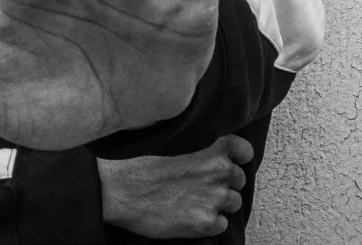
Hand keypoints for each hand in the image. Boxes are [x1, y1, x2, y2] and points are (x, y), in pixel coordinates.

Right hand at [99, 134, 253, 238]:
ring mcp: (215, 196)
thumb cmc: (137, 160)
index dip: (234, 159)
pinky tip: (189, 217)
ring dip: (218, 203)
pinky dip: (209, 223)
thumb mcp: (174, 136)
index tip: (224, 164)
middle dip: (223, 182)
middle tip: (201, 186)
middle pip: (238, 179)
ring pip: (233, 202)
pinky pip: (221, 225)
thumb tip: (206, 146)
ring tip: (193, 202)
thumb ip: (198, 140)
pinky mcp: (205, 222)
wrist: (116, 187)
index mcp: (214, 143)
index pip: (244, 151)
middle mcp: (220, 169)